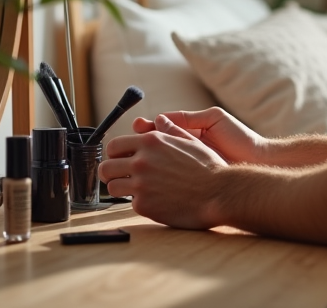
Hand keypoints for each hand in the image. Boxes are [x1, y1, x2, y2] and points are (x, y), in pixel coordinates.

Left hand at [101, 115, 227, 228]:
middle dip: (110, 173)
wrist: (220, 193)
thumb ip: (170, 130)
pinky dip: (141, 203)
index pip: (114, 146)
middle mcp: (142, 161)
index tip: (119, 161)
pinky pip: (132, 204)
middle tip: (119, 178)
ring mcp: (141, 184)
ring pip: (112, 188)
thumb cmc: (209, 168)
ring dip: (122, 190)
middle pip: (107, 167)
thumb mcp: (191, 142)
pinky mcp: (144, 205)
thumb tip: (159, 120)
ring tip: (135, 191)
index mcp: (152, 142)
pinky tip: (156, 201)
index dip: (114, 155)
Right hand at [132, 107, 267, 165]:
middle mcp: (185, 150)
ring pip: (159, 162)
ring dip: (145, 159)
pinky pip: (169, 177)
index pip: (161, 129)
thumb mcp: (214, 119)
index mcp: (190, 133)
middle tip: (132, 138)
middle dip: (140, 143)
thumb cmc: (239, 138)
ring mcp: (186, 166)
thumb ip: (189, 118)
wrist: (257, 160)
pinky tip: (149, 173)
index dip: (147, 128)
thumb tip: (160, 118)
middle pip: (155, 146)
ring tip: (135, 155)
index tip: (137, 125)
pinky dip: (158, 175)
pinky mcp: (190, 181)